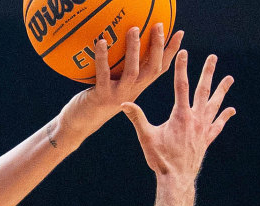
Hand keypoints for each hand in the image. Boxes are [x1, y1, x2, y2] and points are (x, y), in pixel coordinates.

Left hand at [60, 24, 184, 135]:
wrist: (79, 125)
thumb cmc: (94, 100)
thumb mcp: (112, 85)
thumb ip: (121, 71)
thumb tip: (123, 44)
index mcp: (137, 88)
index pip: (159, 69)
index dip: (171, 52)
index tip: (180, 32)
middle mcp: (131, 92)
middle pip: (151, 68)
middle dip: (158, 47)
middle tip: (158, 26)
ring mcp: (117, 96)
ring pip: (132, 71)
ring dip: (134, 50)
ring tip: (133, 29)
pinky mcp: (101, 97)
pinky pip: (103, 74)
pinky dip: (102, 57)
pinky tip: (102, 42)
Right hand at [122, 51, 234, 179]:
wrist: (177, 178)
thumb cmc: (160, 159)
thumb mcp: (146, 137)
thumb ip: (137, 118)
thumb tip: (124, 103)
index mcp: (180, 115)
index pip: (181, 86)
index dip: (181, 68)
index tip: (184, 53)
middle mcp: (195, 118)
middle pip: (203, 90)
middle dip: (207, 72)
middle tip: (213, 58)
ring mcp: (203, 128)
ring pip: (214, 104)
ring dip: (222, 90)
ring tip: (229, 78)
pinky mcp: (206, 139)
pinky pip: (217, 124)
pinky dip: (224, 116)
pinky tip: (230, 110)